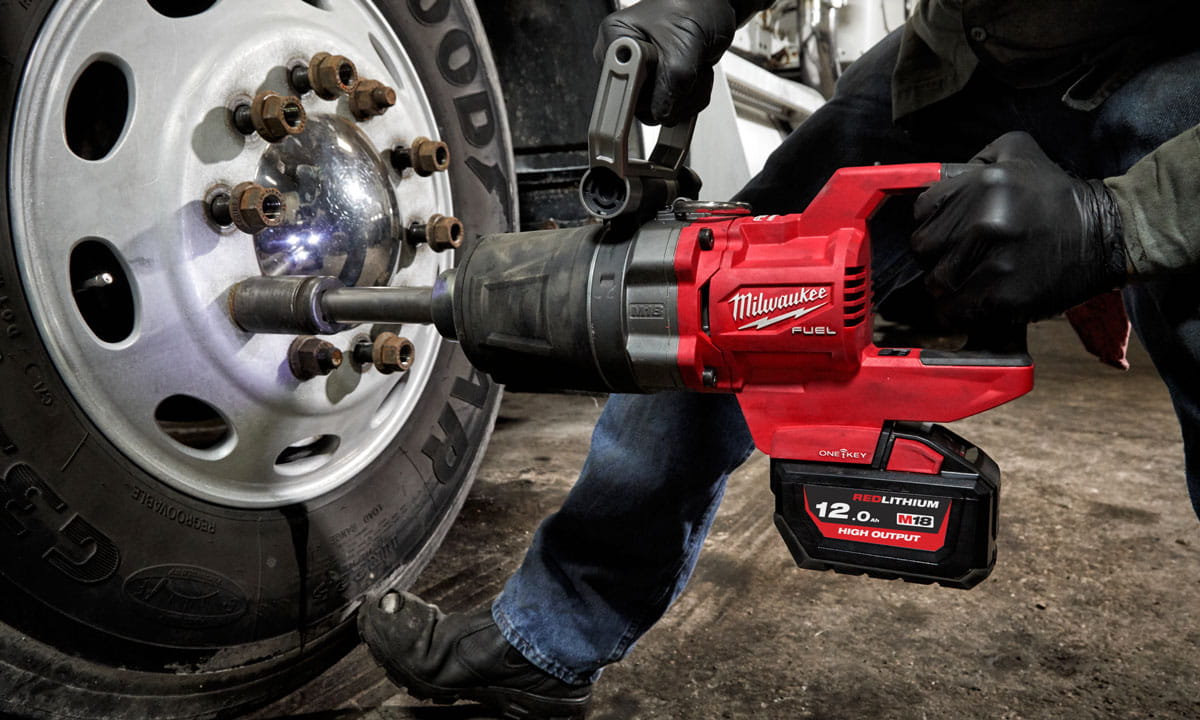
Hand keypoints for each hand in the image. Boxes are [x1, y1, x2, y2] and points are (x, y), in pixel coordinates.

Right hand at [595, 0, 737, 124]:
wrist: (711, 8)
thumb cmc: (696, 7)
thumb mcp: (686, 41)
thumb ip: (674, 78)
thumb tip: (661, 110)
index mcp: (617, 40)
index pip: (616, 84)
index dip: (634, 96)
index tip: (649, 105)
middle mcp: (624, 61)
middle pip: (639, 107)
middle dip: (673, 95)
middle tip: (689, 70)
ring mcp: (641, 78)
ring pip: (658, 113)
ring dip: (687, 97)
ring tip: (695, 68)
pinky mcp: (657, 89)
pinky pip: (672, 111)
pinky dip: (692, 99)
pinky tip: (694, 76)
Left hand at [911, 131, 1126, 326]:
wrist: (1108, 234)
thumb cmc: (1057, 197)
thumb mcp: (1019, 154)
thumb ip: (974, 160)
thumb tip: (936, 180)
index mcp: (982, 185)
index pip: (922, 210)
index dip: (933, 222)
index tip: (949, 231)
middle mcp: (984, 221)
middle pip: (924, 248)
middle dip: (937, 254)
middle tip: (959, 257)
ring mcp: (993, 261)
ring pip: (935, 282)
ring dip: (946, 285)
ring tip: (970, 279)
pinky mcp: (1003, 297)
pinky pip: (954, 311)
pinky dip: (956, 311)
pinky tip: (974, 302)